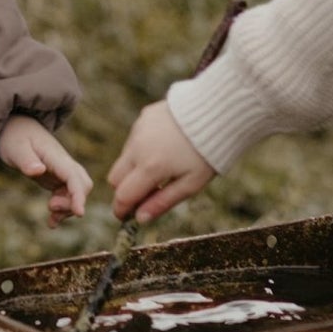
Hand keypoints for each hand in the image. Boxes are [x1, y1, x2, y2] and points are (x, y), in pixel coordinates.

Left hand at [0, 114, 91, 225]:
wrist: (14, 126)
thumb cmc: (14, 136)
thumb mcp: (15, 148)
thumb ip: (26, 160)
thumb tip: (39, 171)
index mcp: (56, 156)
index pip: (74, 176)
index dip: (79, 195)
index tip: (80, 212)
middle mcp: (63, 164)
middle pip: (82, 185)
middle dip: (73, 202)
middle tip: (50, 207)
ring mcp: (61, 171)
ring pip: (76, 193)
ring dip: (67, 209)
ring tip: (51, 219)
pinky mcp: (56, 178)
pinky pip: (66, 196)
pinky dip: (61, 210)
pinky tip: (51, 223)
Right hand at [108, 102, 214, 222]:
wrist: (217, 112)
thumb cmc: (207, 154)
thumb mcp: (191, 184)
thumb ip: (162, 202)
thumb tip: (140, 219)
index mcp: (150, 167)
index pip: (123, 195)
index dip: (122, 210)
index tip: (126, 218)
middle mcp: (138, 148)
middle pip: (115, 178)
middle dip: (125, 190)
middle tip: (144, 195)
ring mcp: (138, 130)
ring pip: (124, 158)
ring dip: (134, 169)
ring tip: (162, 168)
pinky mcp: (143, 118)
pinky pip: (134, 140)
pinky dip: (142, 149)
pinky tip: (165, 147)